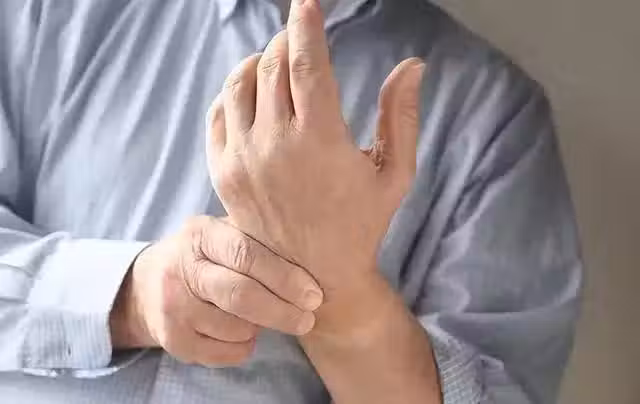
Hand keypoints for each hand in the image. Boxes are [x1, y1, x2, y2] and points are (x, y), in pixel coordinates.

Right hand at [109, 216, 322, 366]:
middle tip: (307, 318)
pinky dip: (244, 346)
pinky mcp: (172, 339)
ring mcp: (172, 307)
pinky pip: (224, 353)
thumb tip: (317, 257)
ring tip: (270, 316)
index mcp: (201, 234)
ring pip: (235, 328)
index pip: (246, 255)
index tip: (313, 294)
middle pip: (240, 295)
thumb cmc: (206, 255)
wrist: (147, 284)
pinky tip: (246, 332)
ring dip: (262, 327)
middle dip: (281, 311)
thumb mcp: (223, 233)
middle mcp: (181, 269)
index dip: (284, 277)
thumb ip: (258, 240)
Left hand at [206, 0, 424, 332]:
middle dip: (287, 41)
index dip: (306, 26)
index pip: (306, 64)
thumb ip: (402, 116)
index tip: (306, 3)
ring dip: (258, 61)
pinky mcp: (222, 173)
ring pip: (240, 84)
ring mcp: (242, 159)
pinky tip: (251, 90)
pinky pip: (218, 113)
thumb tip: (413, 65)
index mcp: (320, 142)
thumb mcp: (394, 174)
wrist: (314, 278)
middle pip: (273, 67)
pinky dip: (233, 91)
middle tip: (300, 37)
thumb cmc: (361, 225)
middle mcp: (274, 146)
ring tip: (276, 60)